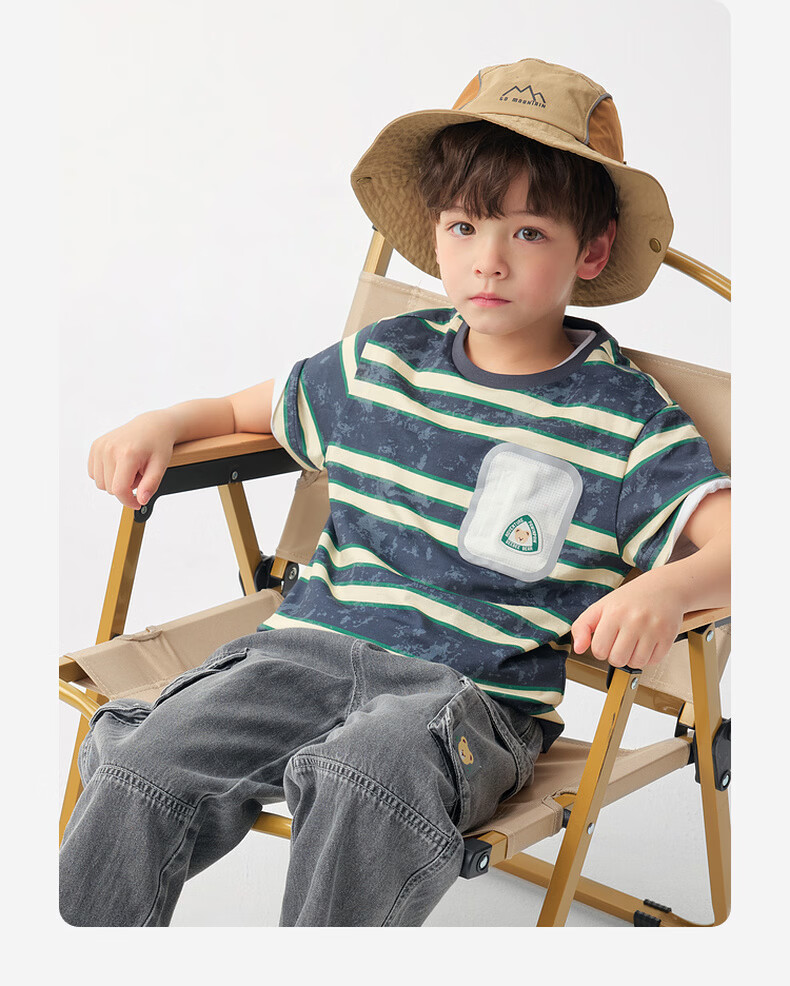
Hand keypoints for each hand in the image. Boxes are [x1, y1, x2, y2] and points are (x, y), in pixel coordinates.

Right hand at [88, 410, 175, 508]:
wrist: (152, 426)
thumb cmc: (157, 445)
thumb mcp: (160, 466)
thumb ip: (150, 485)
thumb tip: (141, 501)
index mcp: (127, 454)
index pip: (119, 489)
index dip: (128, 501)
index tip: (137, 503)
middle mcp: (109, 449)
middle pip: (109, 488)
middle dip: (125, 488)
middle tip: (138, 475)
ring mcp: (100, 446)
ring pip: (100, 483)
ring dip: (115, 481)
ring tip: (130, 469)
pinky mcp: (95, 446)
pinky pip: (94, 473)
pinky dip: (106, 474)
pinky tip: (119, 465)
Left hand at [570, 574, 684, 669]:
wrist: (664, 587)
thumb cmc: (630, 598)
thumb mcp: (600, 606)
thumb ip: (582, 626)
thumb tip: (578, 648)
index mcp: (614, 613)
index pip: (599, 650)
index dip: (600, 649)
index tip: (606, 640)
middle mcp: (634, 620)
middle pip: (617, 660)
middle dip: (616, 655)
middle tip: (620, 642)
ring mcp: (653, 629)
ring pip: (636, 663)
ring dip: (632, 657)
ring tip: (634, 641)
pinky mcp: (668, 636)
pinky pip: (654, 661)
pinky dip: (649, 656)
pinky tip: (647, 642)